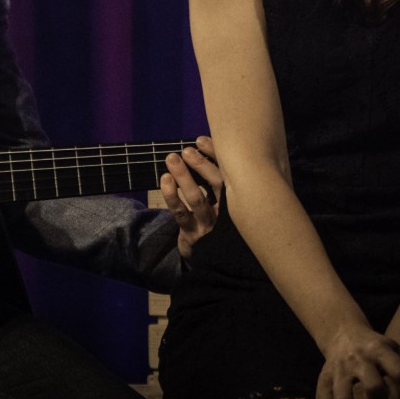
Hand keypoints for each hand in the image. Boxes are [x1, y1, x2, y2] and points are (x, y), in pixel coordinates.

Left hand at [160, 135, 221, 260]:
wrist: (209, 258)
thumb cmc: (212, 219)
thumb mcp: (218, 201)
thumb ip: (214, 178)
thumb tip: (201, 146)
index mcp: (234, 199)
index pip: (227, 173)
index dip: (215, 155)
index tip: (200, 140)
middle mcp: (226, 211)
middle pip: (217, 184)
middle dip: (201, 164)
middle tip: (186, 150)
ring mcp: (208, 223)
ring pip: (196, 198)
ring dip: (184, 176)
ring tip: (172, 159)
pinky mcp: (192, 233)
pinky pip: (181, 212)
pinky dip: (171, 194)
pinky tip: (165, 180)